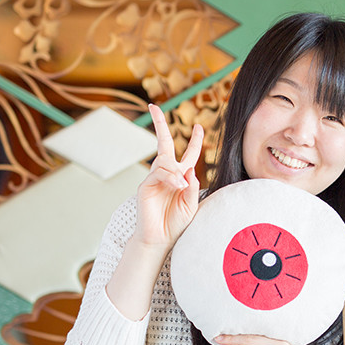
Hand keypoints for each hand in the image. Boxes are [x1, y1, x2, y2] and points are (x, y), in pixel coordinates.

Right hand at [134, 104, 202, 248]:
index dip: (195, 140)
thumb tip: (189, 169)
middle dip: (159, 124)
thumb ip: (192, 186)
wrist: (160, 238)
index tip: (199, 126)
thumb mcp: (192, 204)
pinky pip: (158, 173)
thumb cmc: (176, 223)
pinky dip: (169, 178)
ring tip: (180, 187)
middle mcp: (167, 174)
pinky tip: (176, 186)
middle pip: (164, 143)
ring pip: (165, 161)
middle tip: (153, 106)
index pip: (189, 154)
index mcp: (181, 176)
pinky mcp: (145, 186)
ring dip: (175, 171)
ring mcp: (154, 178)